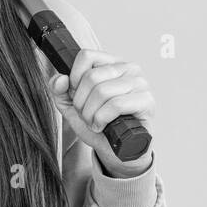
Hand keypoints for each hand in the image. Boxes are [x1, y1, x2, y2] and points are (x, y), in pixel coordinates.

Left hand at [50, 47, 155, 175]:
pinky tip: (102, 126)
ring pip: (102, 91)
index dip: (74, 79)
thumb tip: (60, 79)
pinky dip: (102, 119)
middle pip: (91, 77)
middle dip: (81, 102)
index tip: (76, 95)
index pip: (86, 56)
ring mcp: (140, 83)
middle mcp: (128, 68)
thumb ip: (59, 90)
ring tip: (94, 122)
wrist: (114, 149)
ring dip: (91, 114)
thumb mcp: (71, 106)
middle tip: (86, 115)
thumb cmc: (98, 124)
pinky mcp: (147, 101)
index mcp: (110, 63)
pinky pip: (116, 105)